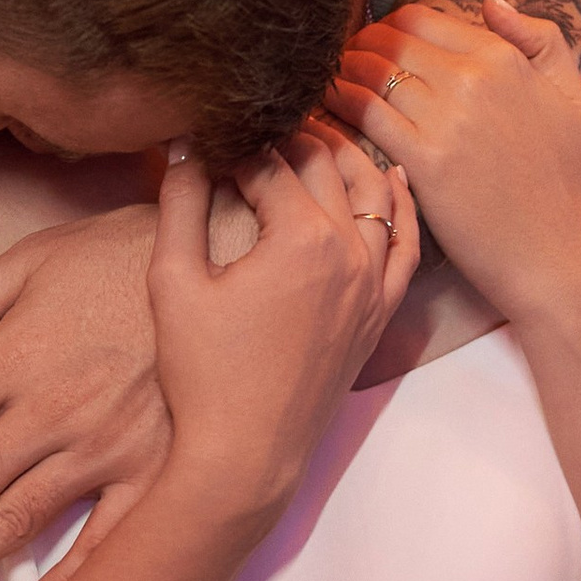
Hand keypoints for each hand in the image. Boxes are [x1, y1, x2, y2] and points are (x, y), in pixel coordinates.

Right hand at [147, 130, 416, 527]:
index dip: (232, 147)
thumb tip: (183, 144)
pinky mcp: (380, 312)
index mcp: (300, 238)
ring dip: (346, 157)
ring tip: (315, 134)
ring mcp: (373, 283)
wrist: (246, 455)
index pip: (268, 163)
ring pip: (374, 194)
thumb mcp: (173, 281)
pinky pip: (406, 245)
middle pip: (324, 166)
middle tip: (259, 124)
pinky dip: (401, 206)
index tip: (209, 140)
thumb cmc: (203, 374)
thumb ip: (179, 203)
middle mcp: (350, 252)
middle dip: (289, 137)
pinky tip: (393, 178)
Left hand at [328, 0, 580, 325]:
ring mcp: (447, 119)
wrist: (555, 252)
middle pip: (389, 40)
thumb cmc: (565, 178)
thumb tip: (490, 1)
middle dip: (357, 44)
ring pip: (371, 71)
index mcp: (503, 57)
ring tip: (326, 80)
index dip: (387, 25)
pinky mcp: (423, 160)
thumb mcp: (574, 96)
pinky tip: (324, 108)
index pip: (420, 18)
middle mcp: (473, 79)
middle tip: (338, 58)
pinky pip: (364, 112)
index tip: (372, 41)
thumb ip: (541, 39)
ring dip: (341, 70)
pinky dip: (337, 102)